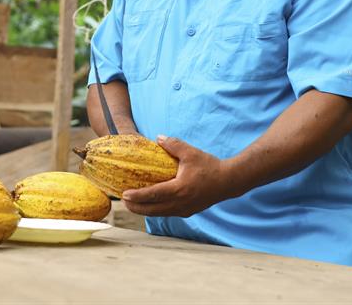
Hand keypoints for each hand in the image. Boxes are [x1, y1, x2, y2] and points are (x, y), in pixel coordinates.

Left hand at [121, 135, 236, 217]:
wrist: (228, 181)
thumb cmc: (209, 166)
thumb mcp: (190, 152)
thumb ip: (172, 145)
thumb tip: (157, 138)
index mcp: (179, 189)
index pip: (153, 195)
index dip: (137, 196)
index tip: (124, 194)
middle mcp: (180, 203)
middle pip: (153, 210)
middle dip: (136, 207)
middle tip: (123, 202)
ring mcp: (184, 209)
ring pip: (159, 214)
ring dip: (145, 210)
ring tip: (132, 205)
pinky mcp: (188, 211)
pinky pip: (167, 213)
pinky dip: (156, 210)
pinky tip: (150, 205)